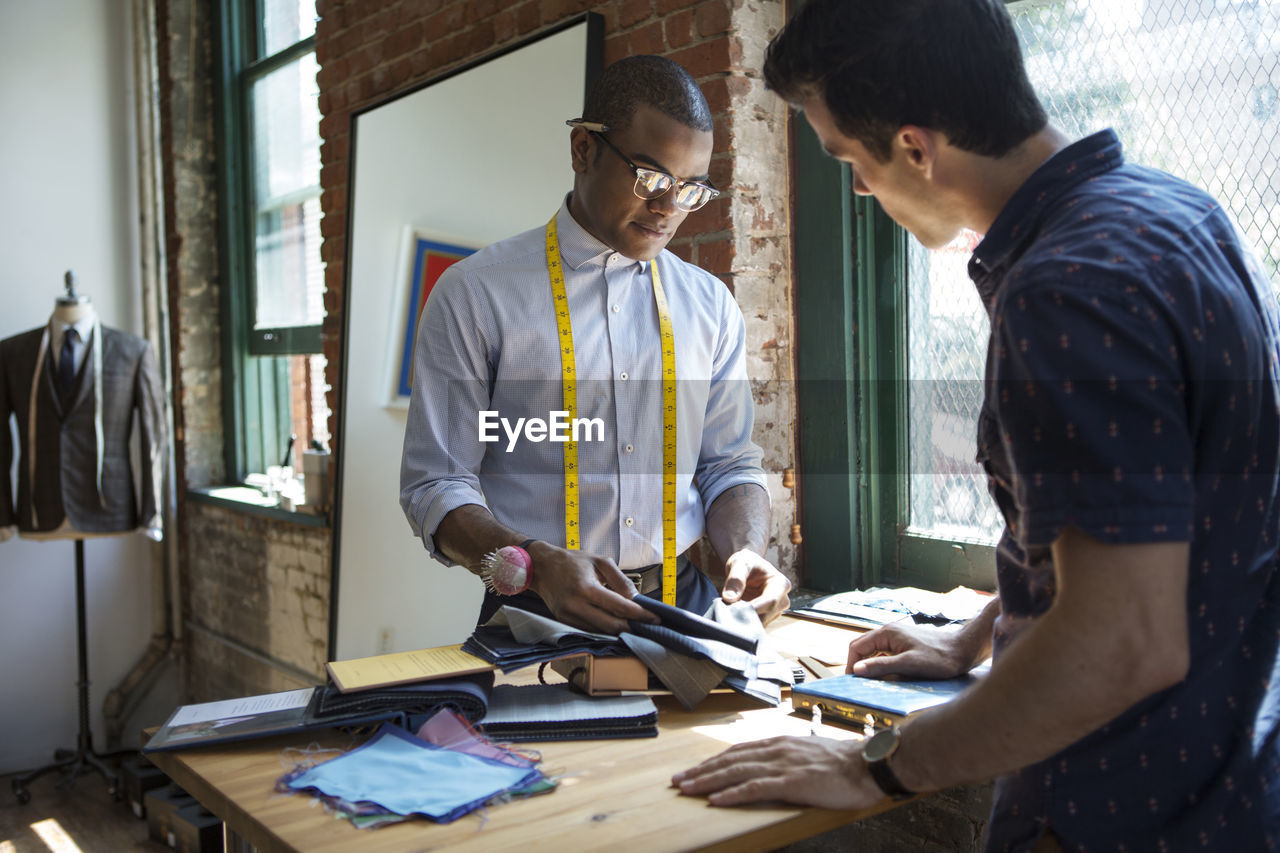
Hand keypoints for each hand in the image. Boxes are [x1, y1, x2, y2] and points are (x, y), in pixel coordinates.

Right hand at [526, 541, 657, 633]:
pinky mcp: (564, 621)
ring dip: (619, 630)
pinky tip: (615, 623)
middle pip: (611, 625)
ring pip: (601, 631)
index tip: (655, 618)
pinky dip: (604, 629)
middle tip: (647, 624)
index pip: (619, 607)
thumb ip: (620, 580)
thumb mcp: (600, 561)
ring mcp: (568, 616)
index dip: (640, 615)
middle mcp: (576, 605)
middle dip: (632, 627)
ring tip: (634, 624)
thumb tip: (636, 598)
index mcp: (586, 588)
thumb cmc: (572, 561)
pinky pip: (590, 630)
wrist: (541, 567)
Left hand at [672, 735, 882, 809]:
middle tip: (678, 781)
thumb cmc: (844, 764)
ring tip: (686, 789)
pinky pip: (755, 787)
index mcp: (780, 744)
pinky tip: (716, 800)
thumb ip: (788, 760)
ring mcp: (782, 765)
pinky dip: (732, 793)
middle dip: (701, 771)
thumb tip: (772, 770)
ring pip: (736, 771)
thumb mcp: (809, 756)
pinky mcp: (791, 782)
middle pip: (730, 760)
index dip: (714, 761)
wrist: (868, 764)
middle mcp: (776, 750)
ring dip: (707, 781)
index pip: (738, 752)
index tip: (695, 769)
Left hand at [720, 549, 791, 624]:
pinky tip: (733, 615)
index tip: (736, 610)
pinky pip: (754, 626)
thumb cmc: (746, 563)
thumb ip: (735, 579)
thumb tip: (729, 598)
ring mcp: (775, 612)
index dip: (754, 607)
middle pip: (766, 615)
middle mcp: (782, 600)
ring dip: (744, 619)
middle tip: (727, 611)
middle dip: (746, 615)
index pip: (771, 601)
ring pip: (760, 623)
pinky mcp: (765, 618)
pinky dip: (743, 622)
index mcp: (781, 584)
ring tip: (729, 610)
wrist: (747, 569)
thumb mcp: (740, 564)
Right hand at [846, 619, 975, 678]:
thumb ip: (882, 666)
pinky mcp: (904, 645)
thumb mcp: (909, 665)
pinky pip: (885, 655)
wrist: (964, 650)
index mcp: (887, 633)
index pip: (856, 647)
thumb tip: (856, 669)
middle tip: (859, 685)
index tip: (852, 683)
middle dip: (858, 666)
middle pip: (862, 648)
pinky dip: (882, 666)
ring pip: (873, 652)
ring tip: (873, 683)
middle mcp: (889, 633)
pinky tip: (889, 678)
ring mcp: (896, 638)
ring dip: (870, 667)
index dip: (850, 665)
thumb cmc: (940, 657)